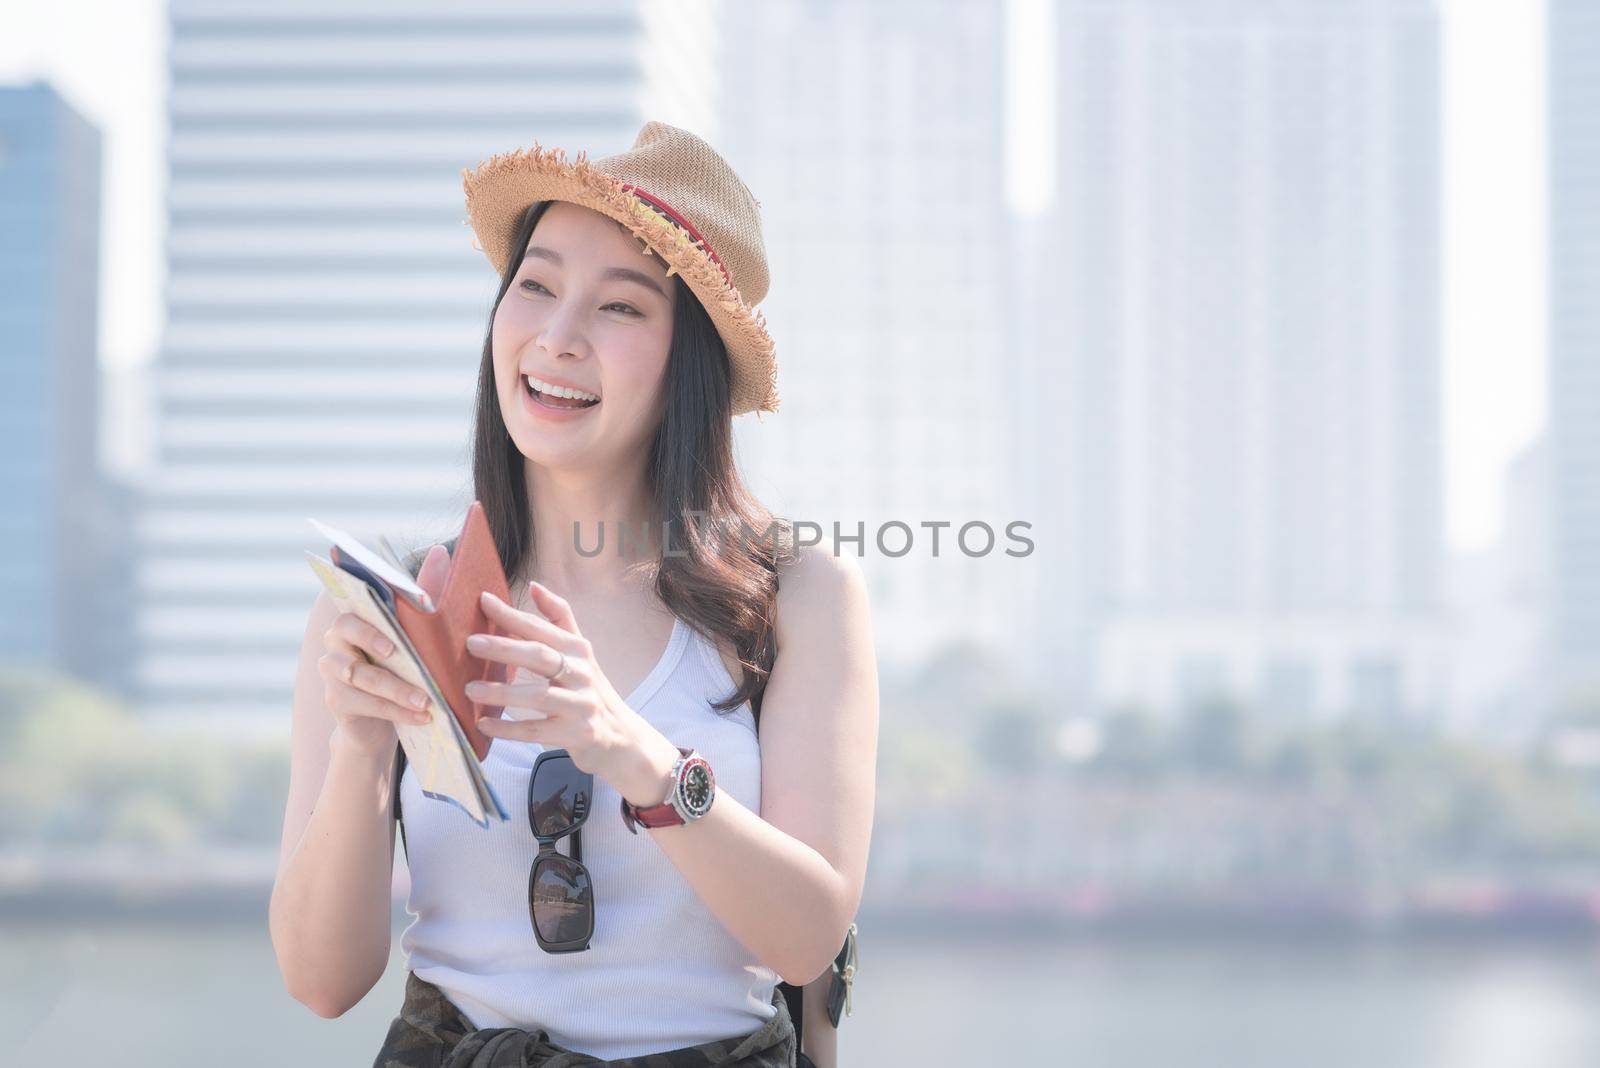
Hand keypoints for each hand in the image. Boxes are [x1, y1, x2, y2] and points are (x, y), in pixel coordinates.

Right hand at [317, 543, 450, 754]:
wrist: (382, 716)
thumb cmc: (402, 663)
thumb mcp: (415, 631)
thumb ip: (422, 593)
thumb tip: (440, 551)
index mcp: (354, 618)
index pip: (351, 613)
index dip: (368, 624)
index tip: (391, 641)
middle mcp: (336, 641)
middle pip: (349, 638)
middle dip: (377, 647)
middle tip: (402, 660)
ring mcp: (331, 671)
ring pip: (361, 677)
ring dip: (397, 690)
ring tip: (427, 701)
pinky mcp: (336, 700)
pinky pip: (366, 704)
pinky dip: (396, 711)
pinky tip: (422, 717)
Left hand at [465, 580, 680, 804]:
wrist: (621, 737)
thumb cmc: (589, 691)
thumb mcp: (579, 654)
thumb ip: (559, 619)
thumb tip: (533, 585)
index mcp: (578, 650)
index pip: (541, 628)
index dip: (513, 614)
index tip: (483, 600)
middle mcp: (582, 674)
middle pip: (540, 656)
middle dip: (505, 648)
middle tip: (471, 643)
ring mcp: (581, 705)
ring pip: (538, 696)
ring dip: (502, 693)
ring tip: (470, 689)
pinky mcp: (577, 734)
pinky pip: (538, 730)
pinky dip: (509, 728)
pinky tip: (484, 724)